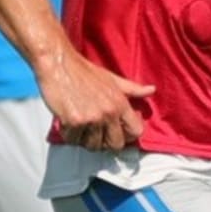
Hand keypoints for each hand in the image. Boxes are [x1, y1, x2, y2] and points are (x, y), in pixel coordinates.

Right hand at [38, 46, 154, 151]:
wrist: (59, 64)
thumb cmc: (83, 72)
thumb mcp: (112, 79)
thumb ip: (132, 89)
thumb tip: (151, 90)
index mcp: (120, 103)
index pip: (136, 131)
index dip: (128, 136)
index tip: (119, 133)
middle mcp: (108, 112)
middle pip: (116, 145)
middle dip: (106, 142)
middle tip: (96, 132)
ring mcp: (92, 118)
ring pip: (93, 146)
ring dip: (85, 139)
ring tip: (81, 125)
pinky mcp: (74, 122)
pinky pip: (74, 141)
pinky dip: (69, 135)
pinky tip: (68, 122)